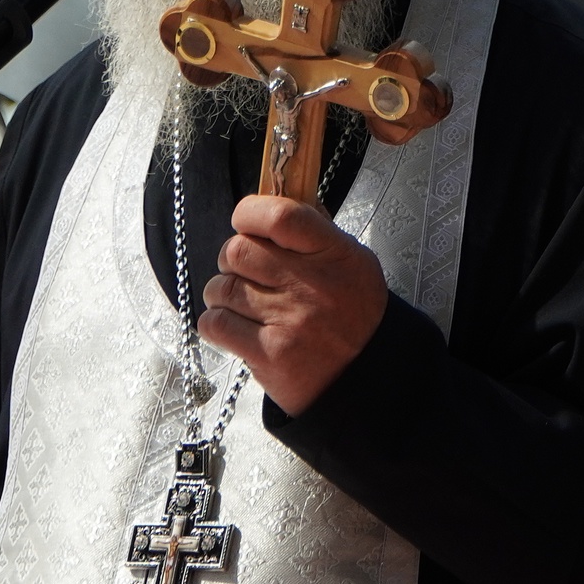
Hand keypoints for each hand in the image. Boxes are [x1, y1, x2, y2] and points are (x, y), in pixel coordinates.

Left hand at [199, 195, 388, 414]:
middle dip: (231, 259)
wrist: (367, 381)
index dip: (250, 212)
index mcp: (334, 255)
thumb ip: (314, 233)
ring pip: (222, 288)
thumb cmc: (355, 317)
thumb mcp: (351, 264)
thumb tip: (273, 202)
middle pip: (238, 250)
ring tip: (240, 303)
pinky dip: (216, 323)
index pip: (281, 216)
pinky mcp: (269, 355)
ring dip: (221, 294)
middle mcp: (311, 286)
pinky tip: (232, 327)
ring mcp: (289, 321)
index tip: (245, 221)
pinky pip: (216, 324)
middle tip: (243, 272)